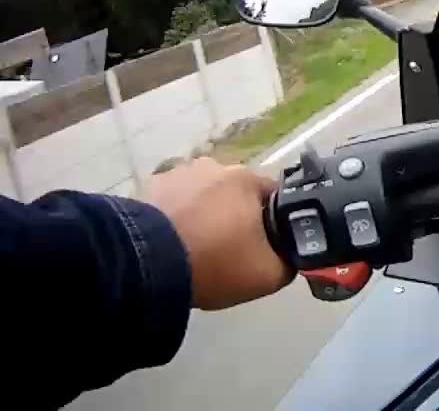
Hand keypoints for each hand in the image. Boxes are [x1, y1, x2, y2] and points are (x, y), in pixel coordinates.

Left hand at [144, 157, 293, 309]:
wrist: (146, 265)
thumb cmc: (215, 262)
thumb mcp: (268, 275)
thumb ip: (289, 262)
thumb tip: (290, 256)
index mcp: (248, 179)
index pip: (276, 197)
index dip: (275, 223)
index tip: (266, 246)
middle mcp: (215, 166)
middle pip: (237, 194)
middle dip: (237, 216)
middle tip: (230, 249)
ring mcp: (179, 173)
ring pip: (204, 194)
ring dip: (205, 212)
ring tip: (196, 246)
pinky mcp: (149, 187)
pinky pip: (174, 201)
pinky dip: (177, 216)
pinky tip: (172, 241)